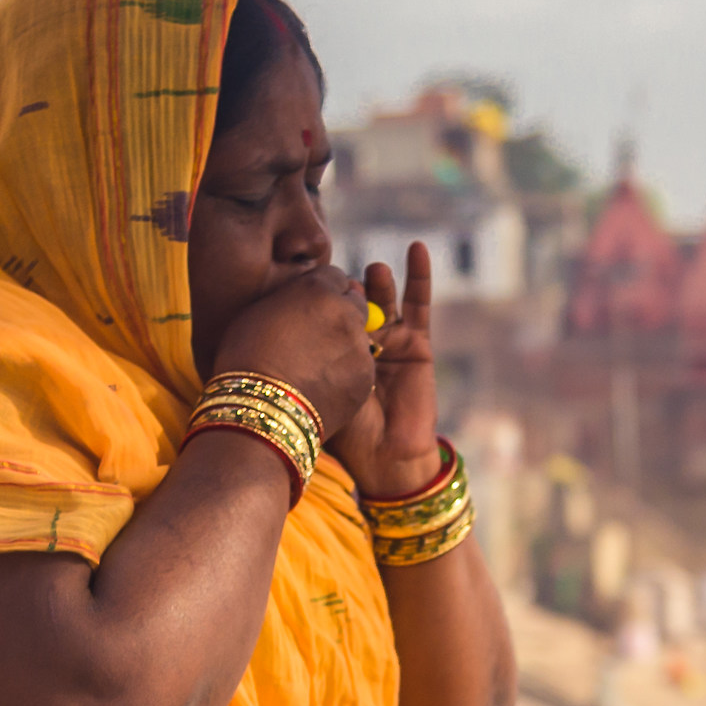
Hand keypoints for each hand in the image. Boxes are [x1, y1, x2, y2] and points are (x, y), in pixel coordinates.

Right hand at [208, 264, 377, 446]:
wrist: (261, 407)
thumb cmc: (245, 358)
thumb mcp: (257, 312)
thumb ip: (289, 297)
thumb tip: (302, 298)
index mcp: (318, 290)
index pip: (334, 276)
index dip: (322, 291)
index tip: (312, 305)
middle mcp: (346, 312)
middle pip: (355, 303)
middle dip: (341, 313)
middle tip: (318, 335)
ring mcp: (360, 347)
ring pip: (360, 338)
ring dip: (345, 345)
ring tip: (316, 366)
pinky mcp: (366, 379)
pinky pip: (361, 369)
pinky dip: (348, 374)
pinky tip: (324, 385)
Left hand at [327, 240, 439, 498]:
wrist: (384, 456)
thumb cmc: (345, 430)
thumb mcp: (320, 385)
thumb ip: (313, 352)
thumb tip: (285, 321)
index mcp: (331, 352)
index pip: (324, 311)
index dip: (319, 293)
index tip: (306, 278)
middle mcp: (359, 343)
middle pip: (351, 302)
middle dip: (345, 287)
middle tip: (339, 281)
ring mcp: (391, 341)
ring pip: (382, 299)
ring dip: (376, 281)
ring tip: (372, 270)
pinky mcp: (419, 344)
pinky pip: (419, 304)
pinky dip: (419, 275)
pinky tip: (417, 249)